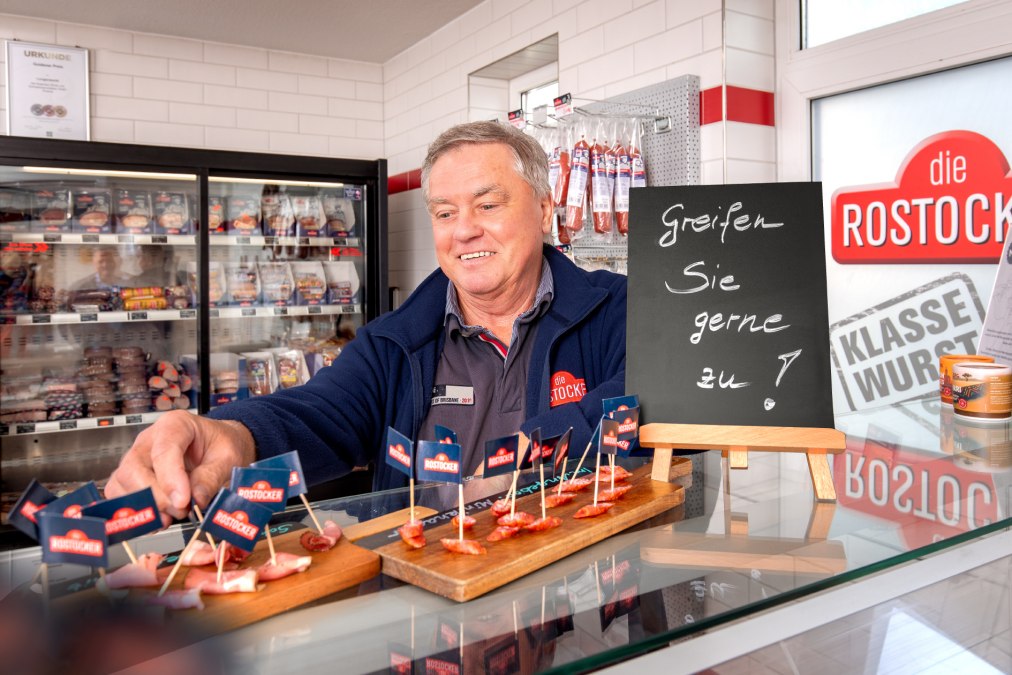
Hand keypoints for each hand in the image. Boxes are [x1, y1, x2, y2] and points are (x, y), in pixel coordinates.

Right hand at [105, 411, 255, 526]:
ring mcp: (136, 458)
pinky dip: (136, 511)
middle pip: (134, 469)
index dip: (170, 479)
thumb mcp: (228, 457)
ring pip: (122, 484)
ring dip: (146, 506)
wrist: (219, 448)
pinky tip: (160, 518)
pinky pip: (119, 495)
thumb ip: (212, 477)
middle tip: (183, 509)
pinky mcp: (130, 478)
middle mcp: (149, 440)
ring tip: (174, 514)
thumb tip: (196, 499)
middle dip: (157, 496)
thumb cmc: (221, 446)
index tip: (182, 501)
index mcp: (175, 425)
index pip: (163, 450)